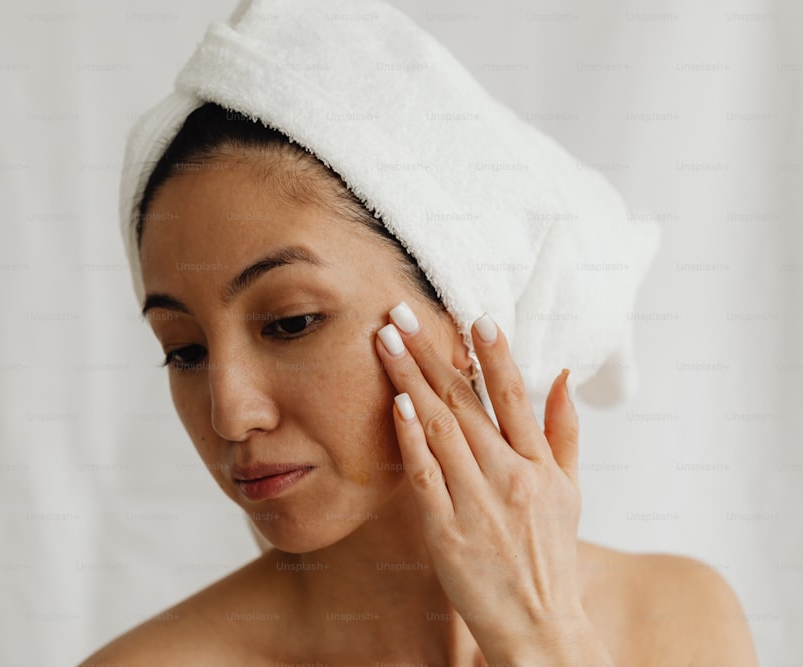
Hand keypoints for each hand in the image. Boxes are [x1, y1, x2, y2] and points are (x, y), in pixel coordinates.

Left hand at [375, 301, 587, 660]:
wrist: (538, 625)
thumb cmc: (551, 554)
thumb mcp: (570, 491)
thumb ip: (564, 431)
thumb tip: (561, 374)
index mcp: (540, 465)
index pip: (515, 396)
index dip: (494, 354)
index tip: (474, 315)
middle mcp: (510, 477)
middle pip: (466, 402)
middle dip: (431, 352)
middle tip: (402, 313)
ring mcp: (477, 502)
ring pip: (439, 429)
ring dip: (411, 380)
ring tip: (387, 341)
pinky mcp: (447, 530)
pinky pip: (425, 476)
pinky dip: (410, 438)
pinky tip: (396, 404)